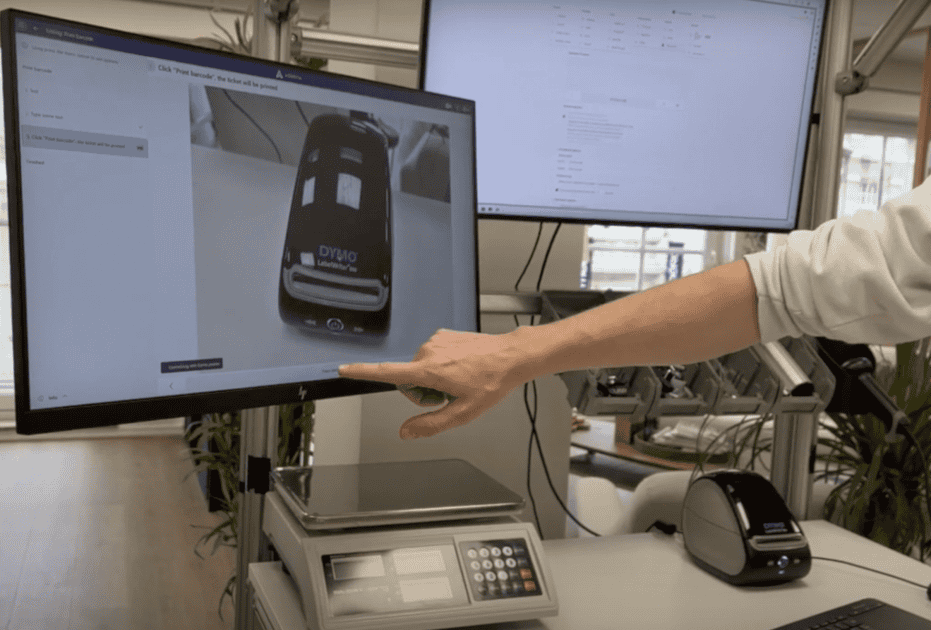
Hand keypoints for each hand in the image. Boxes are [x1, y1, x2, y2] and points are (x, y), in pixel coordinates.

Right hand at [338, 328, 526, 438]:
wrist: (511, 356)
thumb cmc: (491, 382)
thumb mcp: (462, 413)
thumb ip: (431, 425)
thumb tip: (406, 433)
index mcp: (429, 370)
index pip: (388, 372)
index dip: (363, 372)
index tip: (343, 369)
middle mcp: (428, 351)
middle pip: (408, 379)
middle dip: (423, 391)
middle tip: (450, 394)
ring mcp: (436, 341)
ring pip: (421, 368)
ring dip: (434, 378)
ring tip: (460, 379)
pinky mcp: (443, 335)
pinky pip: (432, 355)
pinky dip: (442, 365)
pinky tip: (462, 368)